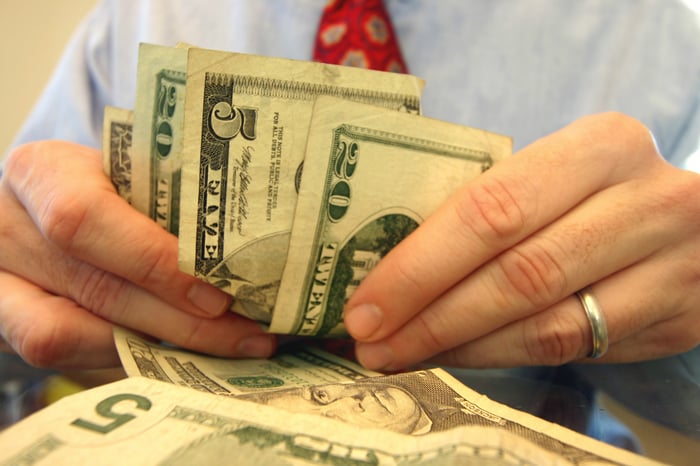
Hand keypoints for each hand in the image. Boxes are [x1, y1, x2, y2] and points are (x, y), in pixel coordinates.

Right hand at [0, 141, 274, 368]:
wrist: (43, 206)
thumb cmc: (105, 186)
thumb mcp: (130, 173)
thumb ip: (170, 201)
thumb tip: (252, 251)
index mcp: (42, 173)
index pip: (85, 219)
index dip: (152, 262)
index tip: (219, 294)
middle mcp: (8, 227)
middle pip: (94, 287)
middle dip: (182, 321)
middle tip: (250, 333)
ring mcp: (2, 281)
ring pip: (73, 333)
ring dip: (161, 348)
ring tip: (230, 347)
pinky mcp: (9, 324)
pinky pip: (66, 356)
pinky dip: (129, 358)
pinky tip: (181, 357)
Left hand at [343, 112, 699, 370]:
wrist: (687, 223)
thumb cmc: (591, 193)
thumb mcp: (552, 176)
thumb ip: (489, 208)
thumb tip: (385, 265)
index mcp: (601, 145)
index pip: (492, 207)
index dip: (420, 264)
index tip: (364, 305)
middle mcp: (647, 200)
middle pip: (519, 271)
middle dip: (430, 315)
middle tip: (372, 343)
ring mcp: (674, 264)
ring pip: (547, 324)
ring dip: (462, 347)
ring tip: (403, 356)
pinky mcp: (680, 319)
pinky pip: (574, 350)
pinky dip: (503, 357)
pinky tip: (458, 357)